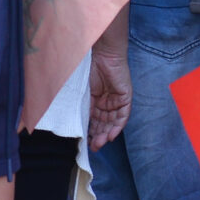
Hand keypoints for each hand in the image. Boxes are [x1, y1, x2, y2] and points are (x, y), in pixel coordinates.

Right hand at [86, 29, 130, 150]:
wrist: (101, 53)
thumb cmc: (88, 68)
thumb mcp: (81, 92)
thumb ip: (80, 106)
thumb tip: (73, 124)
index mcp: (95, 100)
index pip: (94, 120)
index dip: (90, 132)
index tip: (85, 143)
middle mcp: (106, 101)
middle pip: (104, 123)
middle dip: (99, 136)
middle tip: (93, 147)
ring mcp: (116, 99)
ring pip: (113, 122)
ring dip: (107, 133)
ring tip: (100, 143)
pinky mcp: (125, 96)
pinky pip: (123, 114)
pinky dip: (118, 125)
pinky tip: (112, 135)